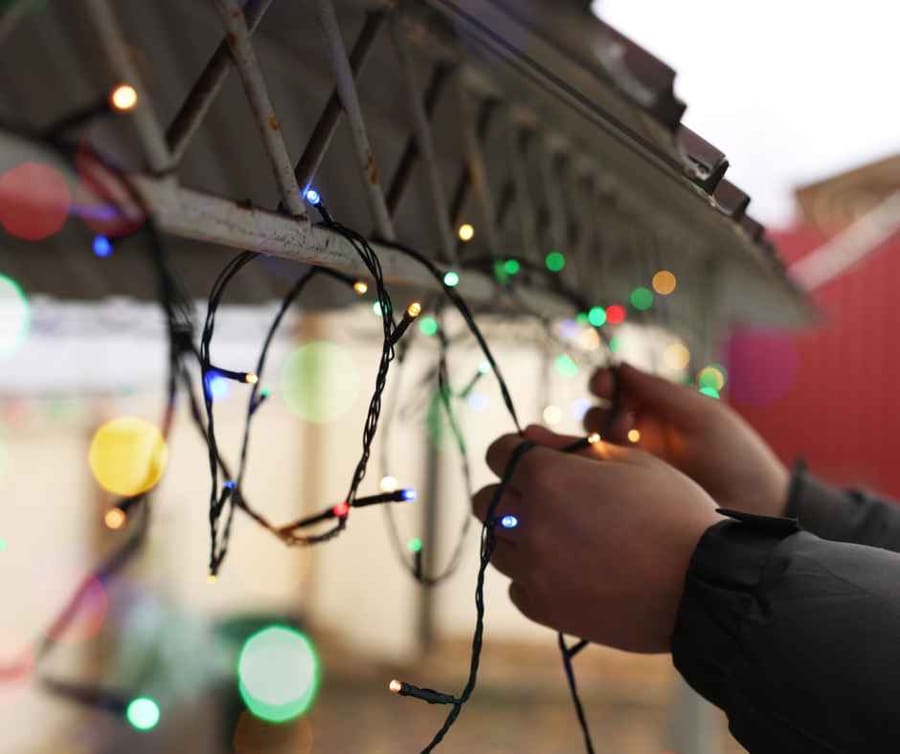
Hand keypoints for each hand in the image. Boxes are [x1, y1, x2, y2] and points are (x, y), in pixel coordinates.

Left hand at [472, 426, 722, 652]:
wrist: (705, 585)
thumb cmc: (673, 511)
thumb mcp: (629, 460)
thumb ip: (568, 445)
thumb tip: (526, 433)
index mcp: (548, 477)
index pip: (499, 453)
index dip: (513, 451)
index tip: (530, 459)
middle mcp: (531, 521)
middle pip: (486, 501)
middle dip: (507, 493)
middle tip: (543, 499)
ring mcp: (533, 569)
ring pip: (497, 546)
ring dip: (519, 536)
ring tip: (561, 538)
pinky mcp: (543, 607)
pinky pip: (516, 587)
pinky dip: (534, 578)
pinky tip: (568, 571)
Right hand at [586, 363, 789, 516]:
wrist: (757, 507)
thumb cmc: (736, 455)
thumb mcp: (702, 414)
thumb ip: (660, 390)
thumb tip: (619, 365)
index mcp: (658, 408)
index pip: (618, 387)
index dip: (604, 382)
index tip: (603, 385)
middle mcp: (641, 433)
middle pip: (598, 414)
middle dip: (599, 413)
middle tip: (620, 422)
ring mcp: (634, 464)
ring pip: (595, 444)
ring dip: (598, 438)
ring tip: (623, 444)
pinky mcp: (630, 491)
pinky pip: (602, 474)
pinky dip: (597, 466)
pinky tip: (610, 466)